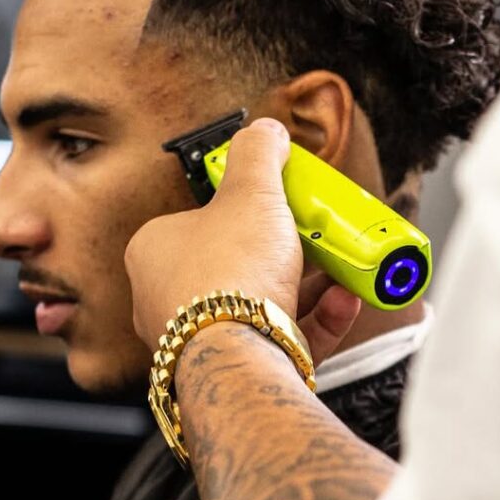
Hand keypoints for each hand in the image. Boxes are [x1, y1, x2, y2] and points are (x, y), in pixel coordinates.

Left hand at [124, 118, 359, 362]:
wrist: (240, 356)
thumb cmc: (230, 274)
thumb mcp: (250, 192)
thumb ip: (258, 155)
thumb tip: (264, 131)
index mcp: (155, 252)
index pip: (198, 219)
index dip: (242, 207)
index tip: (280, 201)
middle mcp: (167, 299)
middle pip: (236, 262)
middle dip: (283, 250)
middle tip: (315, 235)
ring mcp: (201, 340)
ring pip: (262, 303)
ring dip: (309, 285)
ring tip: (341, 268)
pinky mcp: (236, 368)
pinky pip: (282, 336)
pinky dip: (318, 318)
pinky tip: (344, 300)